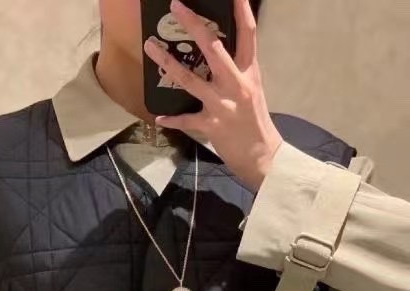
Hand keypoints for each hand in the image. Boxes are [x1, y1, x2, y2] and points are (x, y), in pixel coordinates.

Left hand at [144, 0, 282, 190]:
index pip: (248, 33)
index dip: (241, 10)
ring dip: (167, 62)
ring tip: (151, 47)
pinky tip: (159, 118)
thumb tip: (215, 52)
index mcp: (249, 71)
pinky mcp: (212, 124)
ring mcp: (222, 103)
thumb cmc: (254, 120)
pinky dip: (172, 120)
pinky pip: (186, 120)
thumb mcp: (251, 88)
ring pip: (190, 78)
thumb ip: (236, 70)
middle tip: (176, 6)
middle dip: (194, 24)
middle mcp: (236, 83)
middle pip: (213, 48)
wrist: (262, 154)